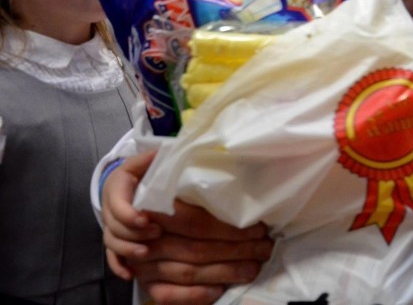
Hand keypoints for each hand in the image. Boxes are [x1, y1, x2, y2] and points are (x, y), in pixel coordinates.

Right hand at [101, 150, 273, 304]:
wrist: (120, 201)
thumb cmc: (148, 177)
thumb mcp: (157, 160)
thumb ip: (180, 159)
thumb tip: (213, 149)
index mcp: (144, 200)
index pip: (193, 220)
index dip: (226, 228)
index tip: (256, 227)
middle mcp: (141, 234)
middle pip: (194, 248)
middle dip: (235, 249)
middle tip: (265, 246)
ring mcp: (141, 260)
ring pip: (185, 271)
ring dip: (222, 271)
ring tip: (253, 267)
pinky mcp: (143, 279)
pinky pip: (166, 294)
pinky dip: (192, 294)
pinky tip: (218, 290)